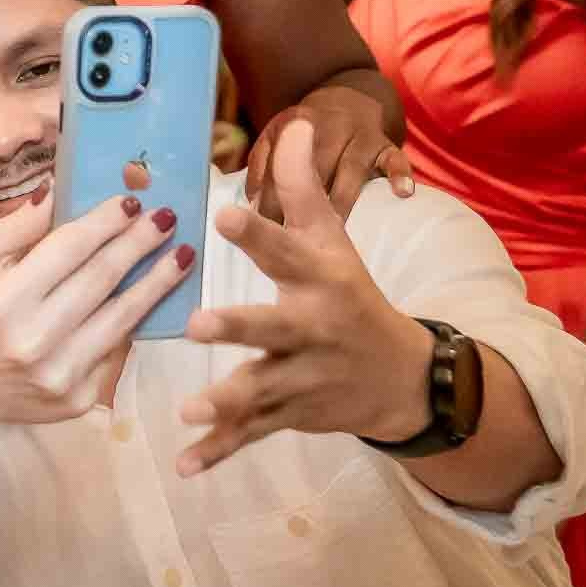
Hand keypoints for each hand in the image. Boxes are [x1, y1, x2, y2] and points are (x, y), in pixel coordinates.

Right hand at [0, 162, 191, 423]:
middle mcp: (32, 339)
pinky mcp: (76, 398)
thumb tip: (60, 188)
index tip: (134, 201)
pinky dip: (137, 321)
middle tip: (168, 218)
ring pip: (122, 318)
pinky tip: (154, 297)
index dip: (106, 222)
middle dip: (139, 244)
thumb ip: (19, 223)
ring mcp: (58, 373)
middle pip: (101, 280)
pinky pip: (116, 351)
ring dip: (157, 283)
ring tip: (182, 256)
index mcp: (4, 298)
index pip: (69, 249)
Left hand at [176, 121, 435, 475]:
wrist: (402, 377)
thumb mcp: (332, 239)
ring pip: (261, 389)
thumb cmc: (350, 293)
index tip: (224, 211)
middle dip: (239, 327)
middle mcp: (311, 329)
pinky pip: (251, 435)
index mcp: (318, 279)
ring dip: (226, 401)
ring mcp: (303, 377)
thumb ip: (301, 187)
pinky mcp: (291, 414)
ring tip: (188, 409)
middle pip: (273, 327)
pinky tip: (183, 465)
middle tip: (199, 324)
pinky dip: (219, 451)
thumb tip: (292, 122)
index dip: (257, 231)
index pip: (285, 249)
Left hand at [245, 83, 411, 221]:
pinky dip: (400, 175)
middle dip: (303, 204)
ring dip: (342, 200)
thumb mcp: (277, 132)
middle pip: (315, 168)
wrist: (351, 96)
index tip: (265, 226)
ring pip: (351, 170)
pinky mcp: (386, 146)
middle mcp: (329, 126)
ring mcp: (361, 136)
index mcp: (296, 123)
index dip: (273, 197)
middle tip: (294, 238)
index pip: (280, 164)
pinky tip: (402, 193)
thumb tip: (251, 198)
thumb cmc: (306, 128)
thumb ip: (261, 163)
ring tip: (333, 229)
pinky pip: (396, 160)